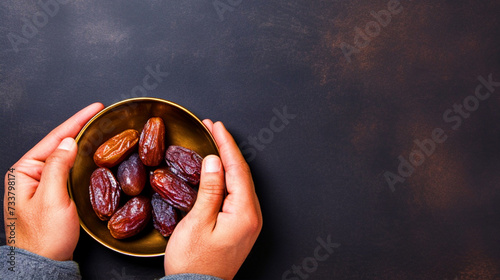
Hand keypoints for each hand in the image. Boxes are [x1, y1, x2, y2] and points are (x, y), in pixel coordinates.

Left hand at [3, 103, 103, 260]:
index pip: (54, 138)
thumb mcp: (51, 199)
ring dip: (82, 141)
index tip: (94, 109)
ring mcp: (41, 184)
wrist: (45, 263)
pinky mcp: (53, 193)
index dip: (76, 121)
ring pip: (65, 155)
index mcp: (24, 172)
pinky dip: (82, 158)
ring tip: (98, 128)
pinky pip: (68, 168)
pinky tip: (92, 153)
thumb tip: (69, 142)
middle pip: (59, 143)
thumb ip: (57, 167)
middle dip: (80, 127)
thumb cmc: (44, 237)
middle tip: (100, 115)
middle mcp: (31, 175)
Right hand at [164, 120, 262, 279]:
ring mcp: (248, 221)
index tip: (216, 126)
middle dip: (227, 148)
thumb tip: (215, 161)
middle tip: (212, 128)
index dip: (226, 144)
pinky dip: (227, 177)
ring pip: (239, 181)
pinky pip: (236, 193)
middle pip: (241, 172)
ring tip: (215, 141)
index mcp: (244, 213)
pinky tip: (219, 169)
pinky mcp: (240, 225)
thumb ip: (210, 189)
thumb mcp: (198, 222)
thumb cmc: (194, 262)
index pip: (237, 168)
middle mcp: (252, 215)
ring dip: (227, 161)